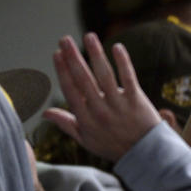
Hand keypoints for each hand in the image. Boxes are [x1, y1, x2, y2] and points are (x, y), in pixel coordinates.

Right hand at [44, 33, 161, 161]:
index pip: (70, 90)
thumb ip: (67, 124)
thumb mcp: (87, 139)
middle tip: (65, 39)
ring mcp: (119, 104)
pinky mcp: (137, 100)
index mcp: (86, 118)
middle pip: (84, 79)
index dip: (62, 70)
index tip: (56, 54)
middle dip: (73, 57)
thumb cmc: (113, 146)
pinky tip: (117, 47)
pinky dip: (123, 62)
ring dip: (96, 54)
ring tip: (89, 36)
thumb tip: (45, 113)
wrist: (145, 154)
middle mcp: (100, 110)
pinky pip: (129, 78)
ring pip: (105, 75)